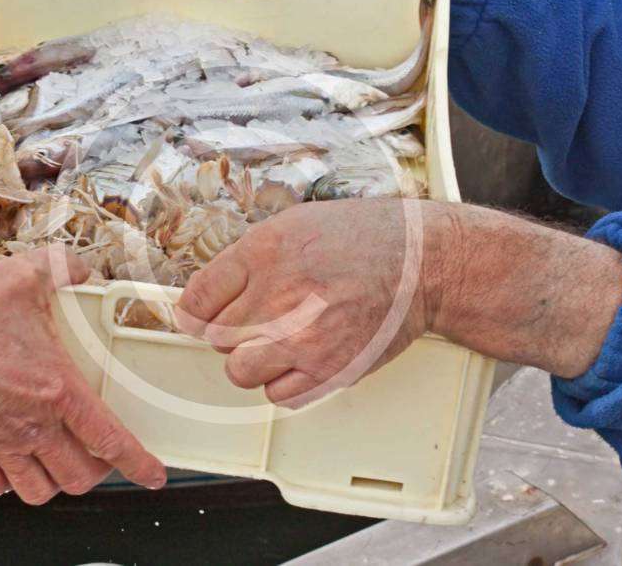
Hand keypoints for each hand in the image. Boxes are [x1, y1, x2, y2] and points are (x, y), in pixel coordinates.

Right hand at [0, 245, 165, 503]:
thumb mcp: (25, 275)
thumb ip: (63, 267)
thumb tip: (82, 267)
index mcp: (57, 390)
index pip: (111, 440)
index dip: (140, 463)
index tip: (154, 474)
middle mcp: (31, 425)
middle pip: (79, 476)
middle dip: (97, 473)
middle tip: (100, 457)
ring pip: (39, 490)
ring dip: (55, 482)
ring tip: (60, 464)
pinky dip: (9, 482)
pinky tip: (13, 465)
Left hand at [175, 200, 621, 407]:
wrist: (426, 263)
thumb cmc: (363, 239)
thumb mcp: (294, 226)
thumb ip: (244, 261)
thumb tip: (199, 302)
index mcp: (266, 252)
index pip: (197, 299)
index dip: (195, 310)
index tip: (200, 314)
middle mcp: (281, 295)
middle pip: (215, 339)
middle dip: (229, 331)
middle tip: (256, 318)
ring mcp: (305, 338)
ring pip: (240, 373)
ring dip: (252, 361)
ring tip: (277, 341)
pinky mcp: (330, 370)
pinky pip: (278, 395)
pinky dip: (283, 382)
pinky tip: (302, 358)